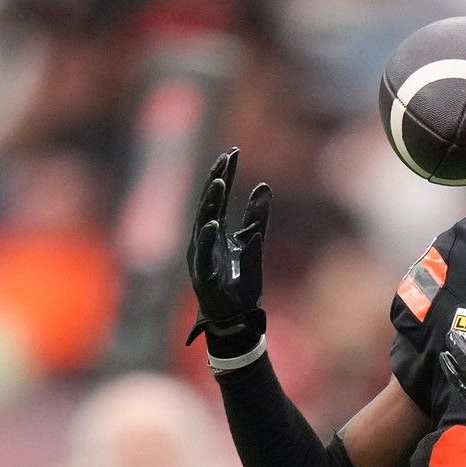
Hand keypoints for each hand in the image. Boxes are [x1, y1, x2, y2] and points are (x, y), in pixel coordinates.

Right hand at [185, 147, 271, 352]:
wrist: (237, 315)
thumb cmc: (241, 280)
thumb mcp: (254, 241)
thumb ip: (257, 216)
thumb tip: (264, 186)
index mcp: (215, 231)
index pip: (218, 196)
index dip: (224, 174)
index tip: (233, 152)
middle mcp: (204, 239)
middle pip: (209, 204)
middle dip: (216, 180)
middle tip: (226, 157)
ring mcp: (201, 256)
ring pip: (202, 223)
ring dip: (210, 202)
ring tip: (220, 181)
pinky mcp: (203, 275)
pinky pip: (203, 254)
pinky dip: (207, 239)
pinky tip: (213, 223)